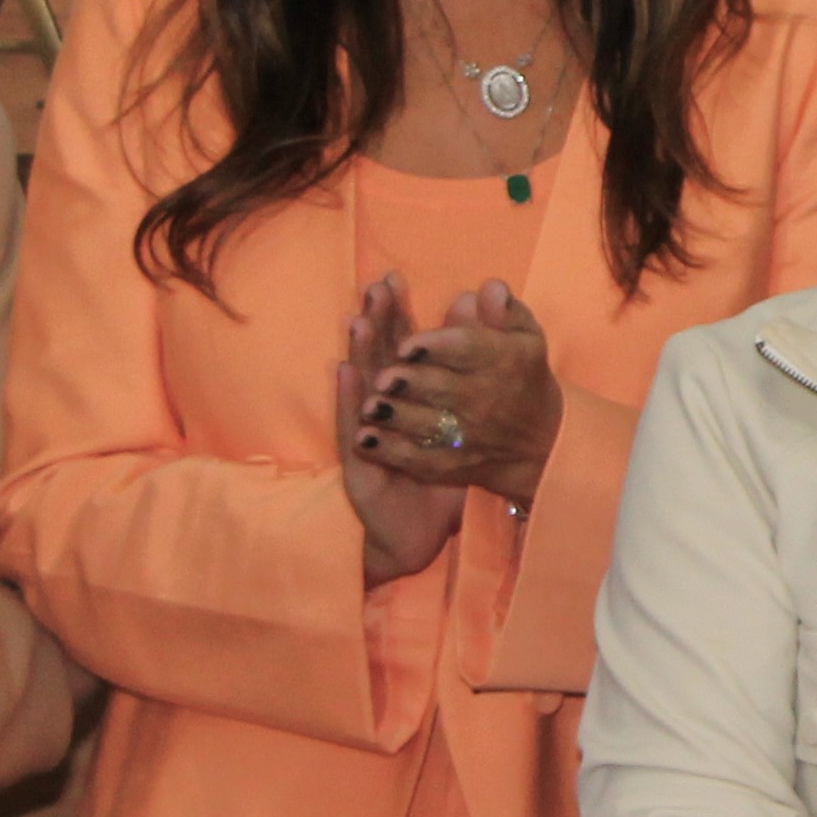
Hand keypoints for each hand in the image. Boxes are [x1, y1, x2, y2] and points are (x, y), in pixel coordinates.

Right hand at [333, 278, 462, 584]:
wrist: (414, 536)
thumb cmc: (433, 481)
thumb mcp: (456, 429)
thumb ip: (462, 380)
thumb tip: (472, 334)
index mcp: (406, 401)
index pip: (399, 351)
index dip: (396, 317)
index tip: (394, 281)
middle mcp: (381, 411)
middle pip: (377, 359)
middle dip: (376, 322)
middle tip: (376, 286)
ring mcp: (368, 433)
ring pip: (361, 386)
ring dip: (358, 352)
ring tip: (358, 317)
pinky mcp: (361, 460)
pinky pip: (353, 425)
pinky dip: (348, 398)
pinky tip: (344, 371)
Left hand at [362, 280, 559, 510]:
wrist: (541, 440)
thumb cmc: (522, 375)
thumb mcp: (525, 336)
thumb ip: (504, 310)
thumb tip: (488, 289)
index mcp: (503, 361)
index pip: (469, 350)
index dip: (436, 347)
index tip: (407, 342)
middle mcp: (485, 400)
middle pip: (443, 389)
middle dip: (411, 383)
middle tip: (382, 377)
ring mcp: (467, 436)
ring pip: (427, 426)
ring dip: (397, 416)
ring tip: (370, 406)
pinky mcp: (452, 464)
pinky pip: (419, 459)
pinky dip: (391, 451)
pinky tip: (366, 439)